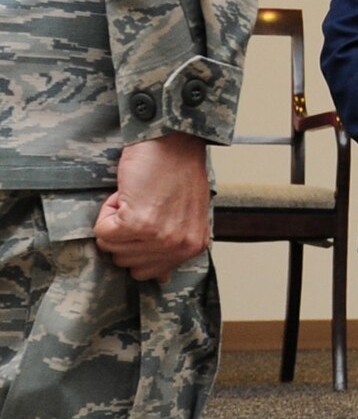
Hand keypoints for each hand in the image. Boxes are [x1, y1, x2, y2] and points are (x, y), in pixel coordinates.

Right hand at [93, 133, 210, 282]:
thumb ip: (173, 247)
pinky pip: (102, 231)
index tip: (151, 219)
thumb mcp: (185, 215)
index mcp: (193, 247)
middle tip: (145, 204)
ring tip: (139, 197)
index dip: (138, 243)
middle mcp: (179, 247)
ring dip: (117, 219)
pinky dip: (107, 210)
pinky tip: (129, 193)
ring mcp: (159, 237)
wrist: (173, 139)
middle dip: (126, 232)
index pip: (148, 273)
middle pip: (125, 262)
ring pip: (111, 247)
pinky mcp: (138, 223)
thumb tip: (161, 279)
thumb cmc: (177, 171)